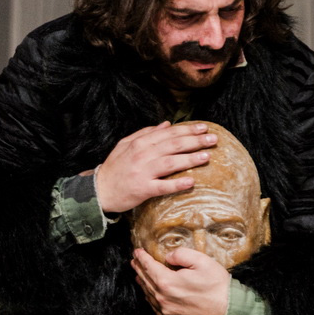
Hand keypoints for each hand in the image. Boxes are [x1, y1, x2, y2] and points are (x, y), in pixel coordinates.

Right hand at [95, 121, 217, 213]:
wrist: (99, 190)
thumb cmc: (115, 168)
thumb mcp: (125, 145)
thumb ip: (146, 133)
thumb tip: (167, 124)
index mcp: (139, 143)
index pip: (168, 134)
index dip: (188, 130)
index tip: (204, 128)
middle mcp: (142, 155)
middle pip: (173, 145)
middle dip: (195, 141)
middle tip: (214, 140)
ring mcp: (142, 172)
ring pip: (171, 163)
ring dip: (190, 159)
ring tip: (207, 156)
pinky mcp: (143, 189)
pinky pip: (162, 186)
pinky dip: (177, 184)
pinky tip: (191, 182)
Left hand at [131, 247, 229, 314]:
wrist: (231, 311)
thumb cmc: (217, 285)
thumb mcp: (201, 261)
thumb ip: (180, 254)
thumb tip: (167, 257)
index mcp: (167, 282)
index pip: (149, 267)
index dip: (141, 258)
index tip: (137, 252)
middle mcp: (163, 299)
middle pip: (146, 281)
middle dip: (139, 270)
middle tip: (134, 262)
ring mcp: (168, 313)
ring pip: (149, 296)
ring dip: (143, 284)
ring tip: (139, 276)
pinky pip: (157, 310)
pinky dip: (152, 300)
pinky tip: (151, 295)